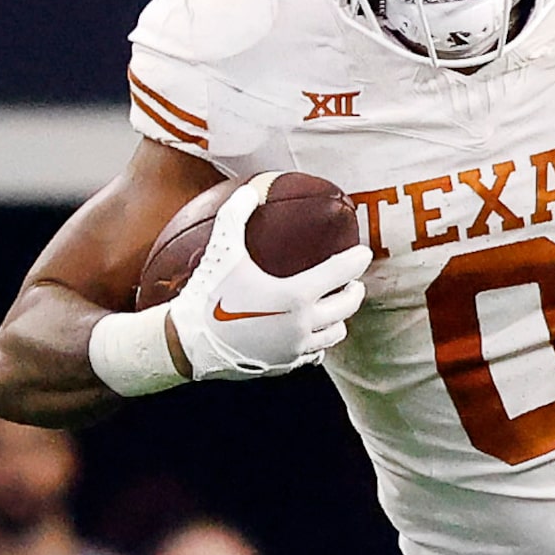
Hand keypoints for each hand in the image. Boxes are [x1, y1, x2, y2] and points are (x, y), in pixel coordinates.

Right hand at [164, 177, 371, 380]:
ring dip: (339, 318)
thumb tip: (249, 191)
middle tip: (351, 282)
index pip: (341, 273)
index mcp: (296, 295)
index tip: (364, 253)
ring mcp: (297, 347)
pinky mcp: (287, 363)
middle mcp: (303, 324)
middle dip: (354, 291)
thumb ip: (236, 216)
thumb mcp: (222, 250)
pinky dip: (319, 341)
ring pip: (336, 332)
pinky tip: (313, 331)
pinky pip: (315, 353)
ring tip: (333, 306)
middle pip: (347, 306)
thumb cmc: (208, 293)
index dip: (356, 260)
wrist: (190, 342)